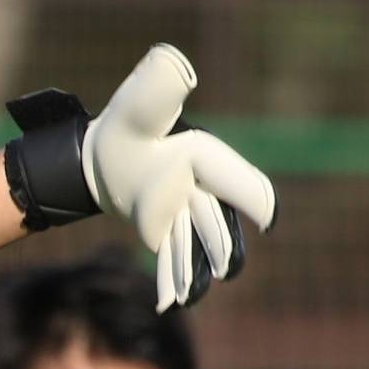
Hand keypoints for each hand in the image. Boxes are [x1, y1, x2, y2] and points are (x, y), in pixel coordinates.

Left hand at [3, 44, 277, 311]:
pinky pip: (176, 255)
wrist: (101, 153)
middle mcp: (201, 185)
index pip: (238, 179)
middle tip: (227, 269)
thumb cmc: (125, 124)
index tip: (266, 216)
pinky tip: (170, 303)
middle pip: (218, 220)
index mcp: (202, 157)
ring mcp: (187, 209)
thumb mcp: (139, 104)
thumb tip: (174, 64)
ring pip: (197, 244)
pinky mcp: (168, 227)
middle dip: (222, 245)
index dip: (254, 197)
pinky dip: (174, 278)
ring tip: (189, 297)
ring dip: (196, 271)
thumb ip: (159, 86)